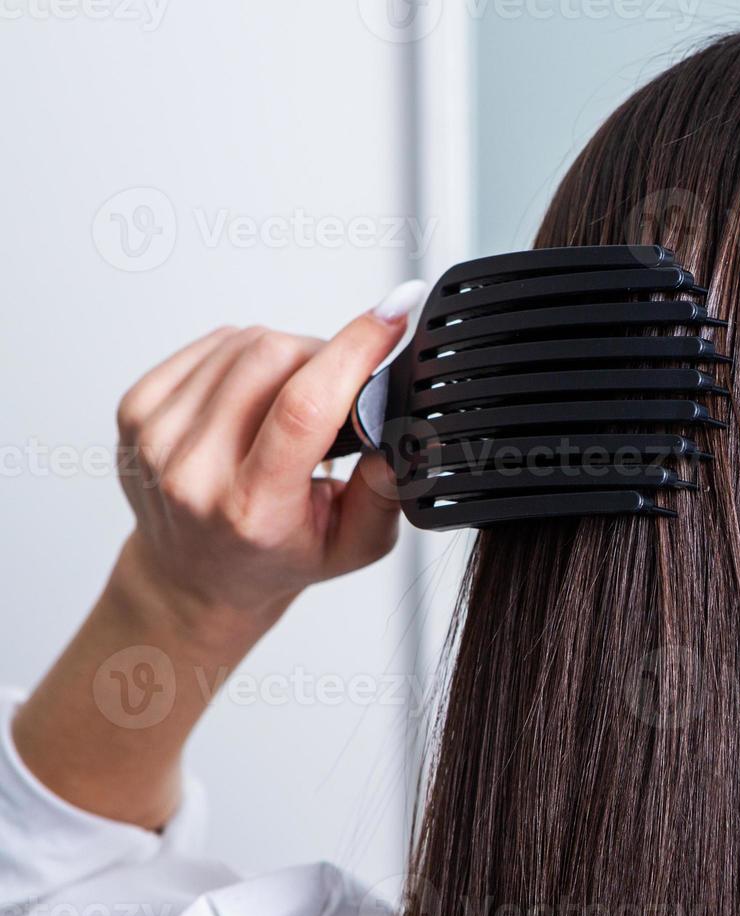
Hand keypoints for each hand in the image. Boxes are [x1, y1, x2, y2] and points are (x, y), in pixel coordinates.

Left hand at [113, 279, 427, 641]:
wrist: (192, 576)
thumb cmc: (273, 557)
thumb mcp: (352, 547)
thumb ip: (384, 495)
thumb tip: (402, 434)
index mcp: (253, 509)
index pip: (303, 407)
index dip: (354, 349)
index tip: (394, 315)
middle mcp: (194, 471)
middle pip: (274, 357)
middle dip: (326, 353)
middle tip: (342, 388)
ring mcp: (157, 436)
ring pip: (245, 341)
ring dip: (290, 353)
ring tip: (299, 396)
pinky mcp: (137, 409)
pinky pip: (214, 343)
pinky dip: (250, 353)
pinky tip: (259, 391)